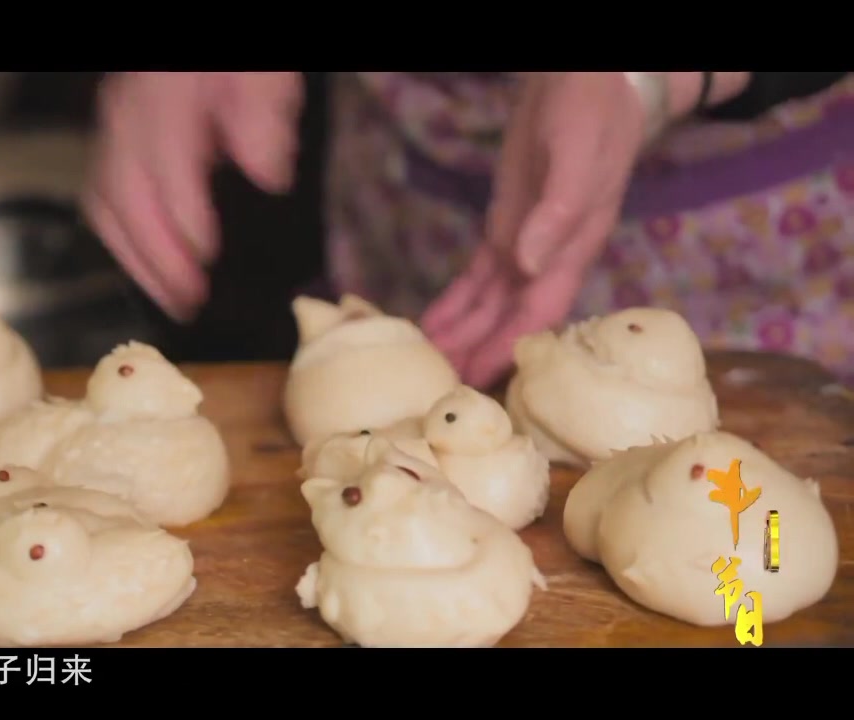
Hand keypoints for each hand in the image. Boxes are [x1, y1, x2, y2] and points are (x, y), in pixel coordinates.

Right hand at [81, 72, 303, 320]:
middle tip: (188, 303)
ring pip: (103, 204)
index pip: (166, 166)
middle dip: (154, 259)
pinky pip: (101, 199)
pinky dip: (122, 242)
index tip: (208, 261)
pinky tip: (152, 269)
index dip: (183, 220)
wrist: (196, 32)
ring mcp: (112, 127)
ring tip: (170, 300)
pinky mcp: (111, 142)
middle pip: (122, 196)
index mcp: (164, 94)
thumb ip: (265, 115)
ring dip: (134, 260)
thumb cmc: (239, 57)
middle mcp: (126, 113)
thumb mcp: (265, 71)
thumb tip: (268, 175)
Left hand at [421, 72, 650, 387]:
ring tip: (429, 366)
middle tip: (439, 387)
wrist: (585, 81)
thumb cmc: (591, 118)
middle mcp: (548, 257)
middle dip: (478, 352)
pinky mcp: (503, 226)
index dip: (510, 347)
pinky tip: (433, 325)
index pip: (539, 312)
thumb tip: (528, 265)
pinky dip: (455, 303)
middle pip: (509, 319)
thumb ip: (557, 213)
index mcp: (572, 249)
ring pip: (489, 304)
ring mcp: (524, 243)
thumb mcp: (578, 160)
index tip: (480, 379)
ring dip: (461, 335)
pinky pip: (477, 277)